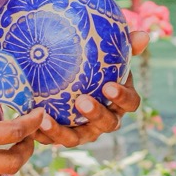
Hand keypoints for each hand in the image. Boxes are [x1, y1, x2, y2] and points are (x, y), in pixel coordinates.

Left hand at [35, 30, 150, 147]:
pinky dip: (42, 134)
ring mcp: (85, 132)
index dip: (122, 97)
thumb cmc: (98, 66)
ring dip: (62, 131)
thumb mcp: (110, 54)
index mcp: (121, 100)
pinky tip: (31, 124)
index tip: (109, 86)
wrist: (71, 79)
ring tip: (46, 119)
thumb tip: (144, 35)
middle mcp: (106, 120)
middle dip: (95, 114)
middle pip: (107, 124)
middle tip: (82, 101)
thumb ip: (126, 45)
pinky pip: (52, 140)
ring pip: (76, 138)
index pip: (131, 103)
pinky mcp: (63, 136)